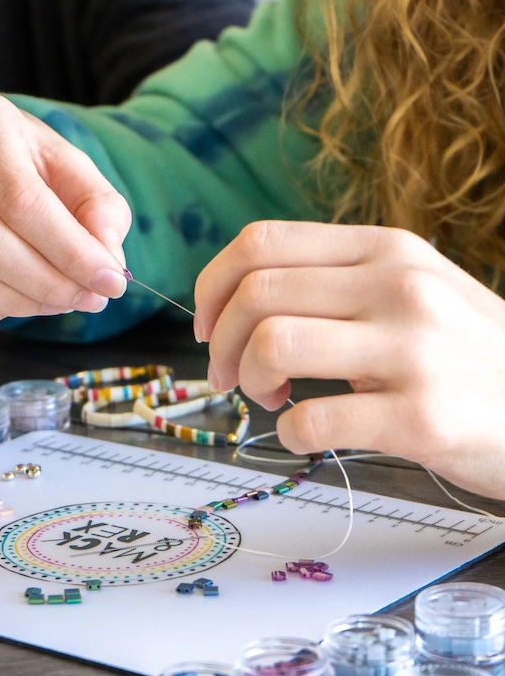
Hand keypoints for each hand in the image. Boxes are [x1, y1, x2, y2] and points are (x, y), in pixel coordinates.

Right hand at [0, 91, 128, 325]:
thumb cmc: (27, 166)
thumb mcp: (73, 172)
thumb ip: (101, 210)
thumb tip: (106, 262)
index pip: (21, 200)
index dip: (70, 252)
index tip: (111, 283)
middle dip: (44, 284)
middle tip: (86, 300)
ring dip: (12, 304)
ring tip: (53, 303)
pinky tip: (12, 306)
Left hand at [194, 220, 504, 498]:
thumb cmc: (467, 353)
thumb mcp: (412, 289)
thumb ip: (334, 283)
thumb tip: (237, 301)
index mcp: (385, 249)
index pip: (260, 242)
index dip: (212, 285)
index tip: (207, 326)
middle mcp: (398, 285)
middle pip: (255, 294)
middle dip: (219, 342)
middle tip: (229, 375)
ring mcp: (413, 348)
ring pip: (273, 344)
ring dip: (250, 381)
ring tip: (271, 397)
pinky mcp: (421, 416)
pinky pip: (313, 419)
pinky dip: (287, 433)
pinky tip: (304, 434)